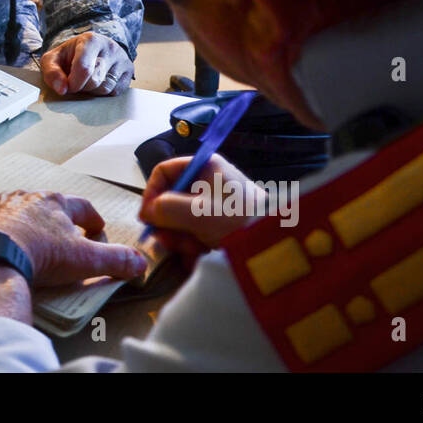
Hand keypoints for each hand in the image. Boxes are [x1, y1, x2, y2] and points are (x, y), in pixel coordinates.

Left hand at [0, 188, 145, 287]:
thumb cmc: (40, 256)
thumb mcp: (85, 260)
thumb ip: (115, 260)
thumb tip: (140, 263)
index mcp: (57, 203)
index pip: (82, 208)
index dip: (92, 220)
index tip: (96, 230)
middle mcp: (29, 196)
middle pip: (49, 204)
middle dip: (56, 218)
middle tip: (61, 237)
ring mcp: (1, 201)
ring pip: (16, 201)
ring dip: (23, 213)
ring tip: (27, 231)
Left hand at [39, 32, 132, 96]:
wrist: (90, 50)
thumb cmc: (70, 55)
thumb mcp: (53, 59)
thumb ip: (51, 72)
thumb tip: (61, 89)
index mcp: (91, 40)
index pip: (84, 68)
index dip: (73, 83)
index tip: (67, 86)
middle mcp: (110, 48)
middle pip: (94, 80)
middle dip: (81, 87)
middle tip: (75, 81)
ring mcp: (122, 60)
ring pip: (105, 88)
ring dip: (92, 91)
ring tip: (87, 81)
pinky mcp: (129, 72)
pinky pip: (115, 92)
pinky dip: (103, 93)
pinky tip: (98, 83)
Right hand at [139, 153, 263, 248]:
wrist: (276, 242)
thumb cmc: (238, 219)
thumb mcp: (198, 213)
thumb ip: (166, 209)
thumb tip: (147, 212)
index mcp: (204, 167)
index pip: (164, 171)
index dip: (151, 193)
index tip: (146, 217)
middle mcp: (208, 181)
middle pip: (171, 197)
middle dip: (167, 222)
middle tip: (166, 241)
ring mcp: (215, 202)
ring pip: (182, 217)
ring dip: (180, 237)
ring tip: (190, 252)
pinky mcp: (221, 221)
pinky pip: (197, 230)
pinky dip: (194, 244)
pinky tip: (199, 256)